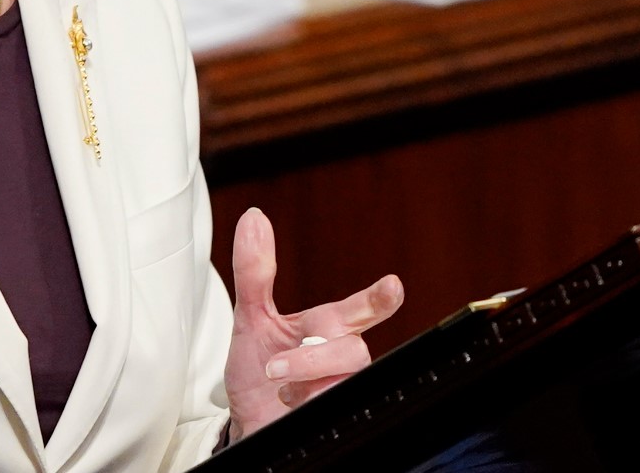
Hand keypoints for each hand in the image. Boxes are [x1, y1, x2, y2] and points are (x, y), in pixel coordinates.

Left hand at [222, 207, 403, 441]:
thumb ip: (255, 272)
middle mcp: (339, 359)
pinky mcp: (332, 417)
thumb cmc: (257, 371)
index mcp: (325, 329)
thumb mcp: (251, 318)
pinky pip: (336, 410)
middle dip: (315, 357)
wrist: (246, 422)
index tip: (392, 285)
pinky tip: (288, 407)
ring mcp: (338, 390)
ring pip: (345, 380)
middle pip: (354, 350)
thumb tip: (254, 218)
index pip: (360, 310)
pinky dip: (306, 406)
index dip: (379, 299)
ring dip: (305, 381)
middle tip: (275, 366)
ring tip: (278, 386)